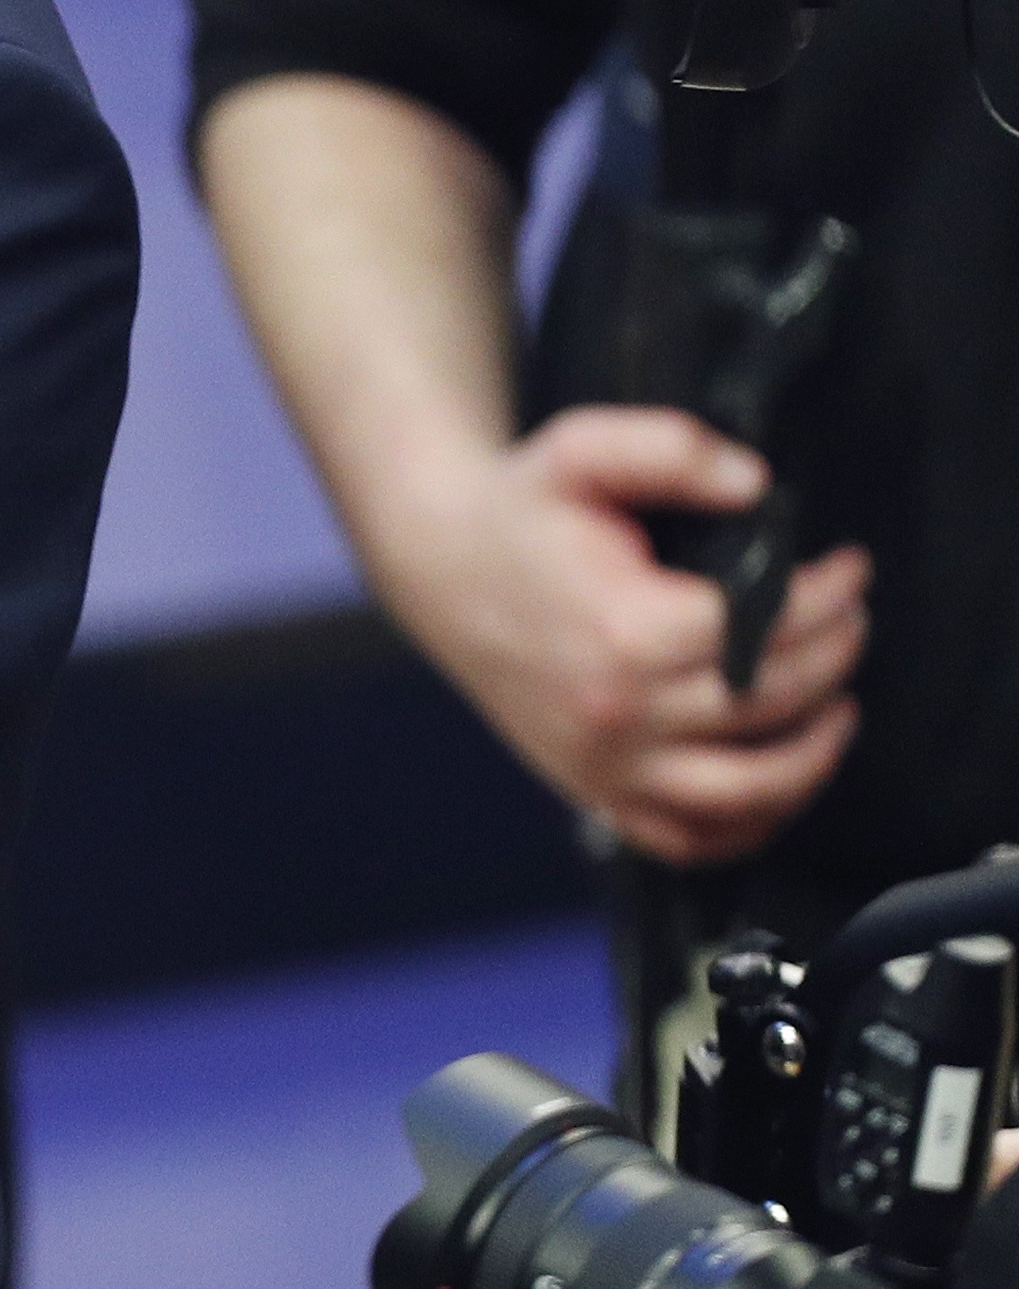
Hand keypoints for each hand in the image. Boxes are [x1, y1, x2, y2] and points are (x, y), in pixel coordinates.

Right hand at [377, 408, 867, 866]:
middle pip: (771, 699)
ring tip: (838, 708)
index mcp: (624, 630)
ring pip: (748, 788)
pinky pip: (688, 839)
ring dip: (815, 754)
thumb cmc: (517, 511)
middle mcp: (617, 711)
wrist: (439, 564)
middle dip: (833, 654)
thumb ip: (673, 451)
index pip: (769, 627)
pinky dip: (748, 827)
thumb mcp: (583, 449)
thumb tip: (756, 485)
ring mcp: (604, 762)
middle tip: (849, 619)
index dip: (830, 596)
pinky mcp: (591, 788)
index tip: (849, 570)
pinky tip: (779, 783)